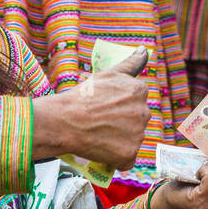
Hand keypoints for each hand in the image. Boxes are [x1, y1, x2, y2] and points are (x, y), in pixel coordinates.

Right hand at [31, 47, 150, 169]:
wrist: (63, 121)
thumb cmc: (83, 96)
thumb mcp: (108, 74)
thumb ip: (131, 63)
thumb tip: (144, 50)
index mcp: (140, 91)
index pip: (136, 101)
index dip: (119, 106)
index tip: (104, 108)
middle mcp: (144, 112)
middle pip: (137, 121)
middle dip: (122, 123)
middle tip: (100, 122)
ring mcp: (138, 134)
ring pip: (132, 139)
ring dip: (119, 140)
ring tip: (98, 135)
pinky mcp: (129, 153)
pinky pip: (126, 158)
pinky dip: (115, 158)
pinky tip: (101, 149)